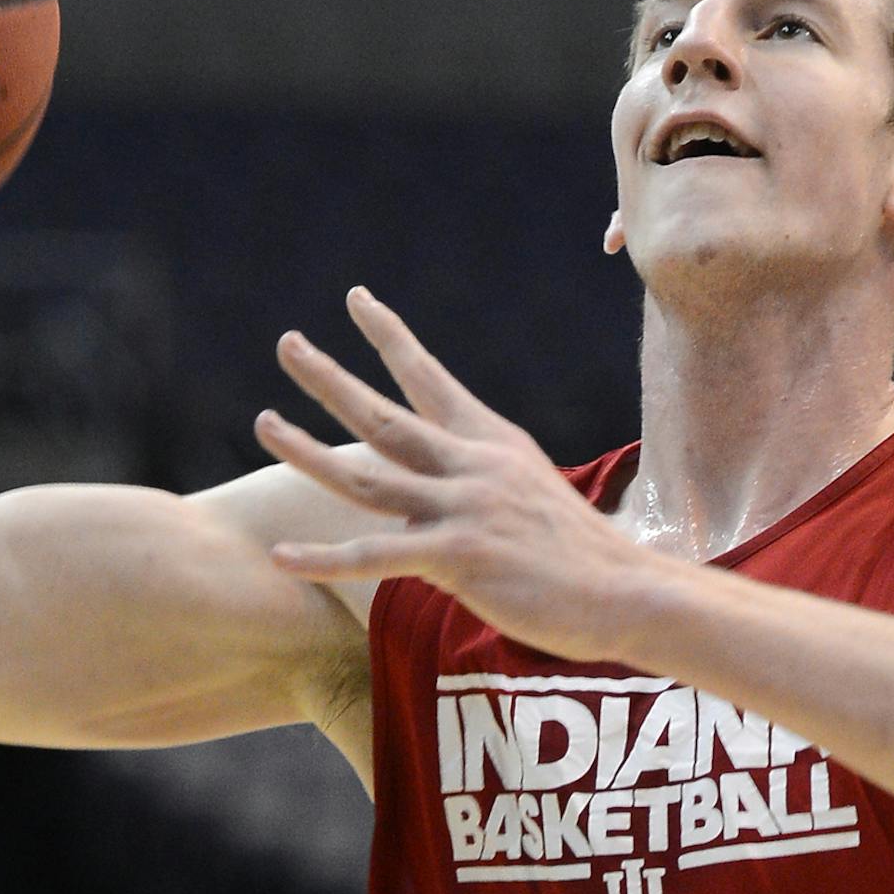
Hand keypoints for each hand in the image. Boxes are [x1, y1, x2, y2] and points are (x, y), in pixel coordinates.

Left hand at [254, 288, 654, 661]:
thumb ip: (475, 493)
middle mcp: (473, 465)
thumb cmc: (582, 558)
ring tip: (264, 422)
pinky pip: (374, 556)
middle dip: (330, 378)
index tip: (357, 299)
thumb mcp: (529, 500)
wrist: (629, 594)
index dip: (391, 337)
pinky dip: (323, 557)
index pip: (431, 378)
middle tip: (288, 344)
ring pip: (367, 477)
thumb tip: (423, 511)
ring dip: (309, 450)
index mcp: (491, 445)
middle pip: (385, 417)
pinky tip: (281, 555)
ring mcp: (464, 508)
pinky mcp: (459, 556)